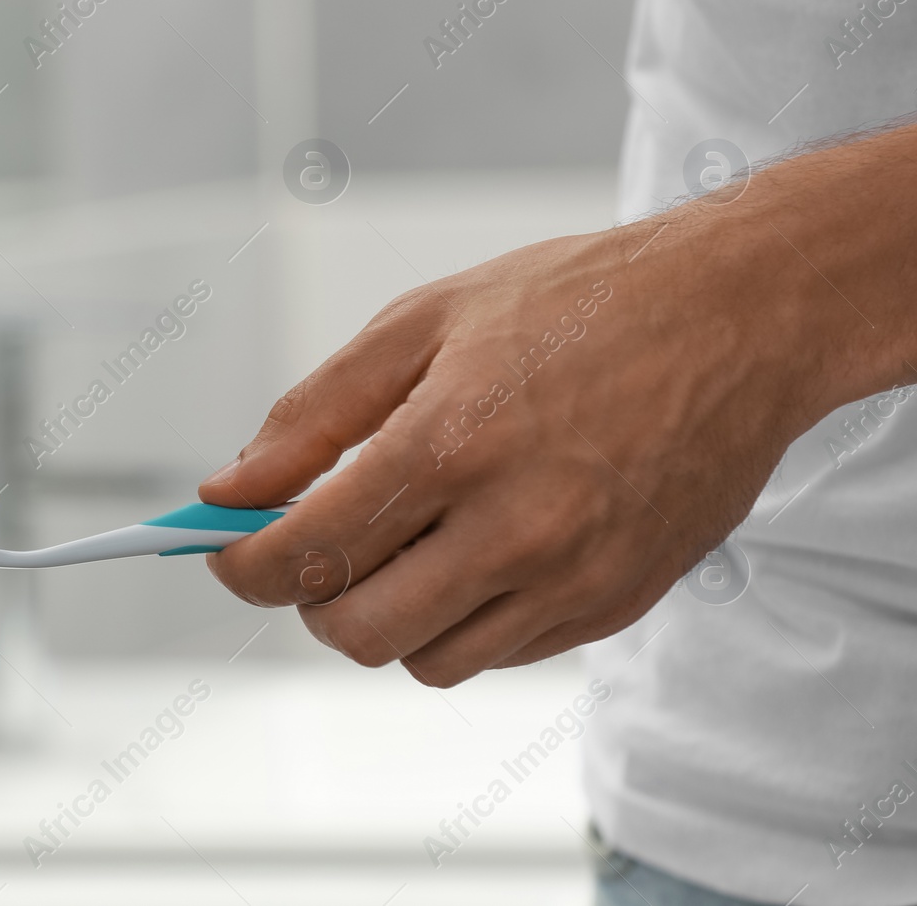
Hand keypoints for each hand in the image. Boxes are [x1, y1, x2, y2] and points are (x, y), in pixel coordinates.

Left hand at [199, 208, 831, 685]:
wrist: (740, 316)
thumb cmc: (576, 303)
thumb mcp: (423, 322)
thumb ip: (314, 414)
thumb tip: (231, 488)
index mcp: (454, 443)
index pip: (308, 551)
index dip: (242, 565)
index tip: (224, 554)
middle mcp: (516, 528)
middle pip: (359, 631)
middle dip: (308, 599)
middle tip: (308, 549)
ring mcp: (574, 578)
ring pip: (426, 661)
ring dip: (385, 617)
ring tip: (398, 543)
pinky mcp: (616, 604)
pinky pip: (500, 654)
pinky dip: (459, 621)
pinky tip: (470, 551)